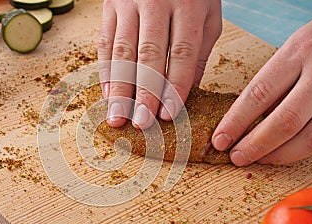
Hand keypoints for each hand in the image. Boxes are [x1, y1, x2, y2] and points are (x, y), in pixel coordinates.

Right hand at [98, 0, 221, 128]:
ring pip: (122, 51)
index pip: (182, 53)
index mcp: (188, 5)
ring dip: (119, 88)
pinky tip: (108, 95)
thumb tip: (187, 94)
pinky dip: (105, 72)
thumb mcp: (206, 15)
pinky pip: (105, 42)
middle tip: (141, 123)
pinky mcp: (110, 6)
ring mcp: (129, 3)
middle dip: (145, 93)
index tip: (168, 115)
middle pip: (149, 54)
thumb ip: (198, 53)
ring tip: (117, 117)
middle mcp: (156, 2)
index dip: (175, 86)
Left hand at [212, 20, 311, 165]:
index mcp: (297, 52)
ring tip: (260, 159)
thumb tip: (246, 122)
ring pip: (309, 137)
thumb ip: (275, 84)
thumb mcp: (293, 52)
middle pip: (284, 120)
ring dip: (280, 154)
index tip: (220, 140)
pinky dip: (301, 149)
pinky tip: (286, 151)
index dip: (236, 122)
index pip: (259, 94)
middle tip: (236, 157)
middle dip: (255, 144)